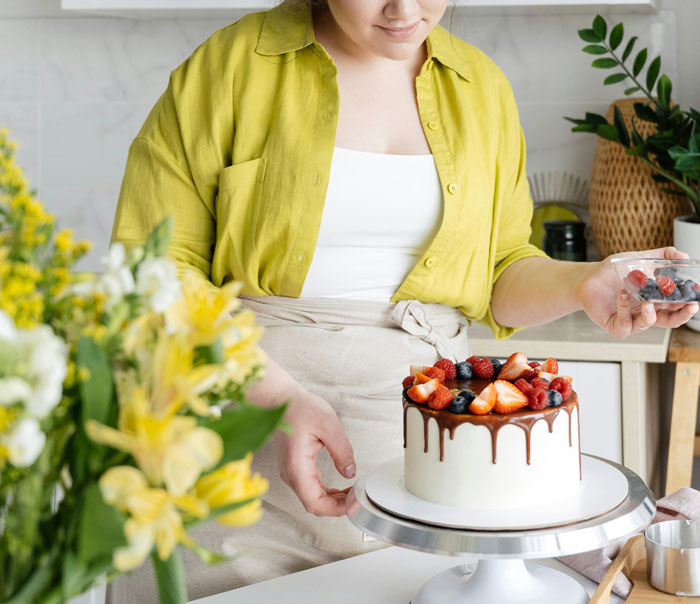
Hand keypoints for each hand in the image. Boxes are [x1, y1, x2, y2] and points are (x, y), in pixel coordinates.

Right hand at [274, 389, 355, 516]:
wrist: (280, 399)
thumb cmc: (299, 408)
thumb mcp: (329, 426)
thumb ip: (342, 451)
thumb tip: (350, 472)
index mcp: (297, 467)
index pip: (315, 503)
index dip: (336, 509)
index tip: (353, 504)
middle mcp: (291, 473)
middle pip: (314, 504)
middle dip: (337, 506)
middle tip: (358, 498)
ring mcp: (291, 472)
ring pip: (312, 498)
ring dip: (332, 500)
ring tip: (352, 493)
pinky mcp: (294, 467)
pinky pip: (310, 487)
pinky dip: (326, 492)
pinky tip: (339, 488)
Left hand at [578, 247, 698, 337]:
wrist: (589, 277)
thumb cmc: (614, 272)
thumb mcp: (641, 259)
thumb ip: (664, 256)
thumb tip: (684, 256)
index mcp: (656, 300)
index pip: (677, 307)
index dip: (688, 305)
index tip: (698, 299)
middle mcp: (646, 312)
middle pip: (670, 320)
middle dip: (682, 315)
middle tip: (690, 306)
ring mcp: (631, 321)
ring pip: (648, 324)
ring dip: (649, 312)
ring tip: (646, 299)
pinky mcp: (616, 326)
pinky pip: (625, 324)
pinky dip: (625, 309)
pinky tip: (622, 295)